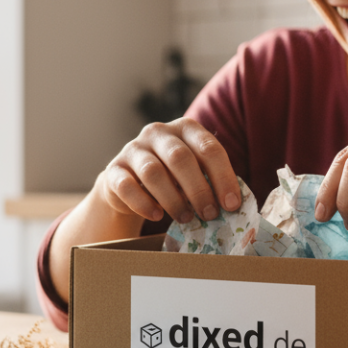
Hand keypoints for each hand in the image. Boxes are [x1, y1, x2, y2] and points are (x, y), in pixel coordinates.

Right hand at [95, 117, 242, 224]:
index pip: (209, 148)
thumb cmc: (173, 177)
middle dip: (198, 189)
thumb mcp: (195, 172)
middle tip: (209, 215)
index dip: (223, 177)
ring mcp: (133, 149)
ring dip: (173, 199)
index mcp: (186, 129)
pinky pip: (127, 186)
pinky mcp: (114, 169)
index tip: (232, 205)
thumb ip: (211, 181)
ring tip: (185, 218)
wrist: (129, 182)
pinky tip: (157, 215)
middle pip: (180, 158)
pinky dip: (144, 203)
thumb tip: (233, 205)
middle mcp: (158, 133)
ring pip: (153, 172)